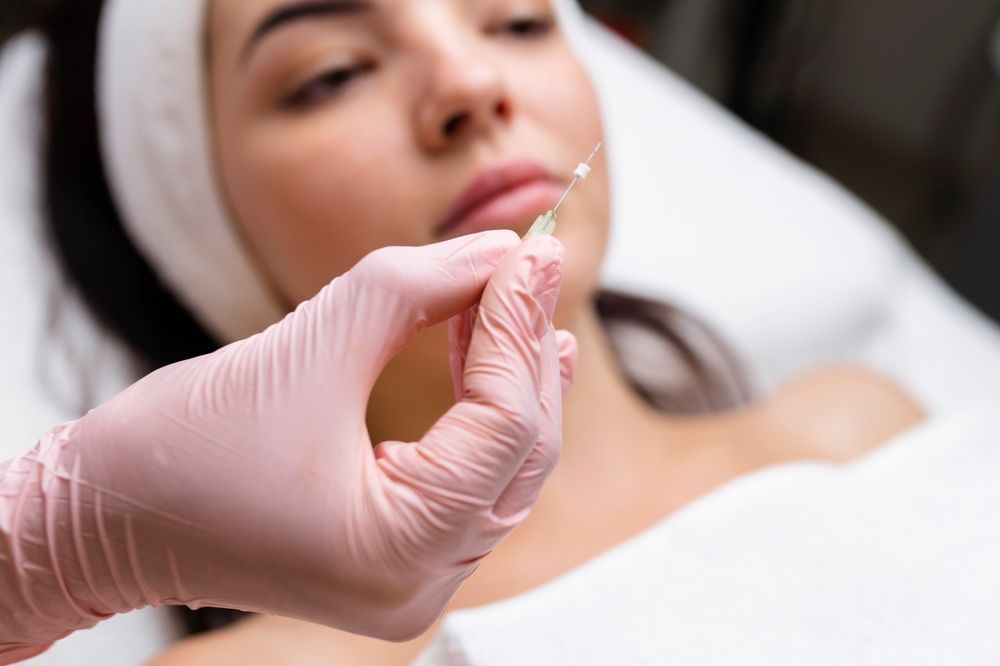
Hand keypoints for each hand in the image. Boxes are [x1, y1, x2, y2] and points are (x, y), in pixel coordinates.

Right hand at [0, 230, 577, 660]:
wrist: (104, 514)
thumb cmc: (179, 444)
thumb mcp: (309, 344)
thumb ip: (414, 287)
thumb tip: (500, 252)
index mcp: (397, 553)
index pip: (503, 425)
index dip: (519, 327)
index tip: (531, 252)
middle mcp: (420, 588)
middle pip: (521, 455)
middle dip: (528, 351)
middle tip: (537, 265)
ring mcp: (412, 585)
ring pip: (505, 472)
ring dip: (515, 382)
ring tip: (525, 302)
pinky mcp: (397, 563)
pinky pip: (469, 485)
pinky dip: (482, 417)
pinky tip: (496, 356)